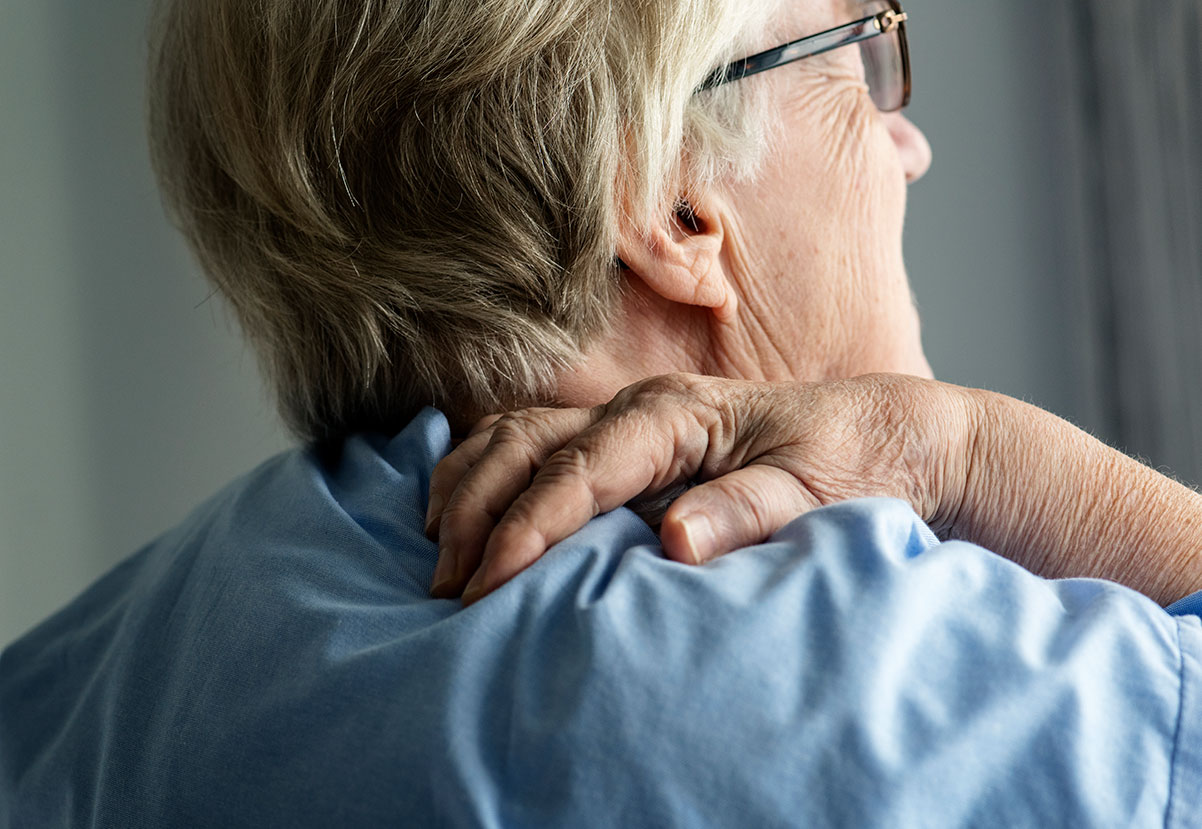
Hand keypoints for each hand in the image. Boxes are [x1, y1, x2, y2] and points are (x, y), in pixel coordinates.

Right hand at [426, 373, 972, 603]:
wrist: (887, 431)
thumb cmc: (854, 461)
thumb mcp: (817, 490)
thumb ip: (748, 510)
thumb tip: (674, 541)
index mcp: (679, 415)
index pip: (580, 470)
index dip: (527, 527)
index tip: (489, 586)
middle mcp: (642, 408)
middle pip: (528, 445)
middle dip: (479, 511)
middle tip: (449, 584)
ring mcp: (631, 418)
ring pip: (519, 436)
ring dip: (471, 487)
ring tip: (439, 550)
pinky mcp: (631, 438)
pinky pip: (537, 442)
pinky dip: (490, 471)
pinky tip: (466, 507)